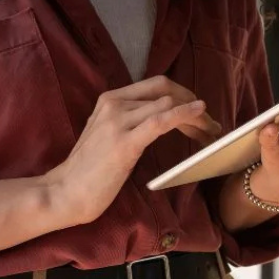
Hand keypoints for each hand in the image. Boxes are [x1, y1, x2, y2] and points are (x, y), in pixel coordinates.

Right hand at [48, 76, 221, 224]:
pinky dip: (184, 114)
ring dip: (196, 118)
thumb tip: (160, 117)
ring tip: (211, 132)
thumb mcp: (109, 135)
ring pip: (167, 105)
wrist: (65, 192)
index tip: (199, 114)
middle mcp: (114, 104)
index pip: (155, 86)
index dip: (183, 95)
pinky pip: (161, 120)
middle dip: (193, 104)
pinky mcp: (125, 142)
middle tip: (212, 125)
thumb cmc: (89, 171)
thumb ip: (130, 121)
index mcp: (110, 100)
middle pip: (165, 91)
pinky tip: (200, 113)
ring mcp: (118, 121)